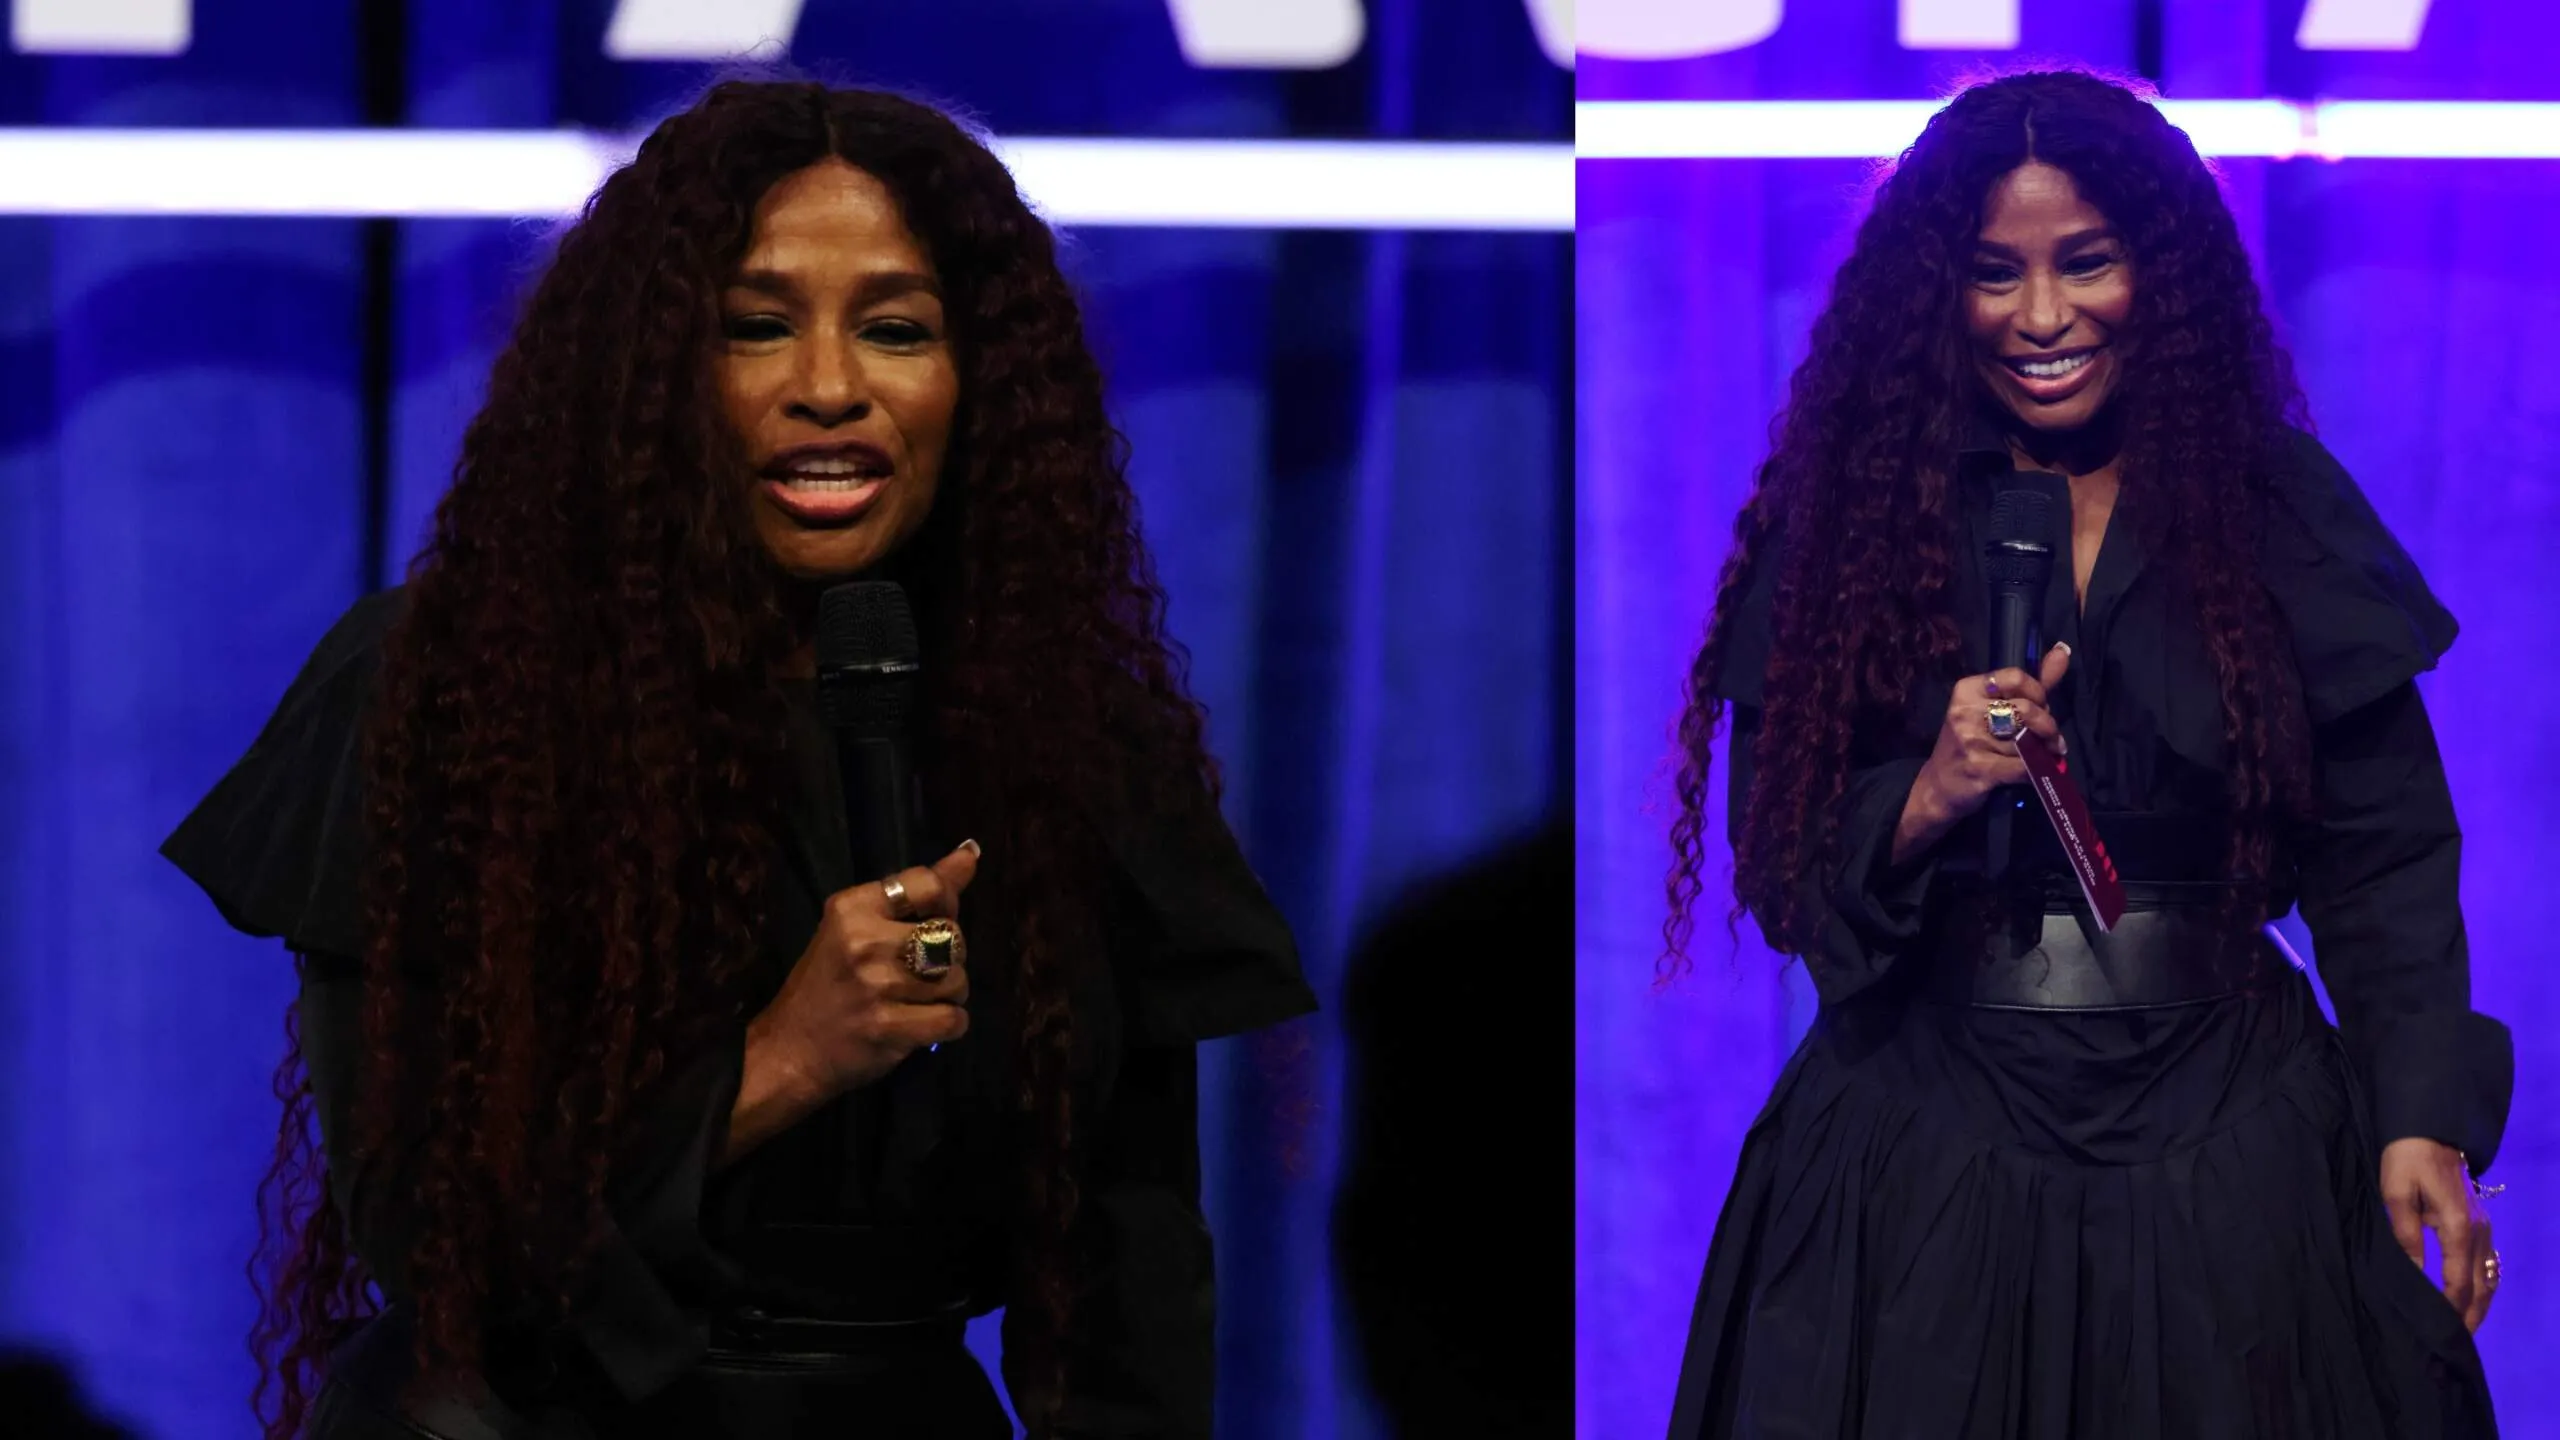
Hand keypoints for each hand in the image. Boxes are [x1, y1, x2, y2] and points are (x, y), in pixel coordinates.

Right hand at [750, 841, 978, 1102]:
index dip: (947, 905)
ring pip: (957, 980)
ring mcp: (877, 986)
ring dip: (950, 994)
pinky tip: (925, 1024)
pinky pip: (953, 1019)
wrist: (788, 1049)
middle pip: (951, 935)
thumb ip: (916, 891)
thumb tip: (971, 852)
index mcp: (854, 907)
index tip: (931, 923)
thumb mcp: (858, 925)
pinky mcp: (888, 1027)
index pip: (931, 884)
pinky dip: (950, 1024)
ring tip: (920, 1000)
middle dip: (950, 957)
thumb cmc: (827, 982)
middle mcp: (865, 941)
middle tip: (922, 973)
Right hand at [1913, 642, 2072, 824]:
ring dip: (2044, 751)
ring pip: (2027, 741)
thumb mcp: (1992, 708)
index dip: (2037, 693)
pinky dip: (2037, 771)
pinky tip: (2037, 772)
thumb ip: (2031, 682)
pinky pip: (2024, 766)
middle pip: (2026, 709)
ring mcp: (1970, 740)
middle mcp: (1965, 711)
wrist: (1939, 786)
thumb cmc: (1970, 743)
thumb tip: (2064, 650)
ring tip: (2043, 756)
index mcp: (1968, 689)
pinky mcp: (1980, 768)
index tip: (2040, 707)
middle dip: (2047, 726)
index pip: (2015, 677)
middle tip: (2050, 738)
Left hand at [2381, 1137, 2495, 1331]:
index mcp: (2456, 1226)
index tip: (2441, 1331)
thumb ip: (2406, 1236)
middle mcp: (2477, 1231)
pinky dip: (2483, 1286)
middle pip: (2482, 1285)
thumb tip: (2415, 1274)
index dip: (2452, 1308)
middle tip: (2456, 1343)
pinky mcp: (2480, 1223)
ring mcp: (2483, 1228)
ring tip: (2464, 1328)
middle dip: (2471, 1315)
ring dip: (2480, 1304)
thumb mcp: (2396, 1195)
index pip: (2459, 1280)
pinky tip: (2471, 1298)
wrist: (2430, 1131)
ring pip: (2490, 1276)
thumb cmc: (2406, 1160)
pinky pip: (2488, 1263)